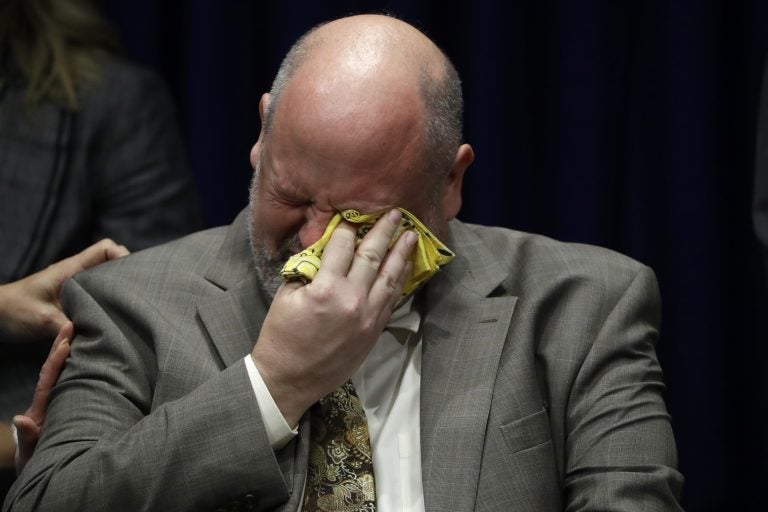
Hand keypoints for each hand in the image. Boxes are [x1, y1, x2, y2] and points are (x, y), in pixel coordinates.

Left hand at [0, 239, 128, 340]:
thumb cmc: (14, 310)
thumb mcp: (42, 319)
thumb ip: (69, 326)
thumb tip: (97, 337)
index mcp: (72, 269)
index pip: (105, 248)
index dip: (123, 256)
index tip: (134, 274)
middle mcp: (77, 275)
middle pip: (112, 263)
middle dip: (129, 275)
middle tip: (141, 294)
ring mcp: (76, 287)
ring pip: (107, 281)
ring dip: (119, 291)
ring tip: (132, 307)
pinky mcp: (74, 301)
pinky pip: (98, 296)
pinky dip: (108, 303)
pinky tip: (114, 318)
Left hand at [13, 321, 72, 473]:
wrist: (46, 476)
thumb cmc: (38, 465)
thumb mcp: (30, 455)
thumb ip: (27, 437)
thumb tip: (20, 418)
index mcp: (41, 409)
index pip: (48, 379)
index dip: (56, 359)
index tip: (66, 340)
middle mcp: (49, 403)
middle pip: (54, 369)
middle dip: (61, 346)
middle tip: (72, 323)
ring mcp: (57, 405)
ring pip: (63, 375)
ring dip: (69, 353)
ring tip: (80, 333)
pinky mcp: (68, 409)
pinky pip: (72, 384)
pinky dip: (78, 369)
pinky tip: (89, 358)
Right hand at [252, 209, 416, 425]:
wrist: (289, 379)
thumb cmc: (281, 336)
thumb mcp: (286, 296)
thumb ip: (308, 270)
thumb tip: (324, 249)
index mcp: (326, 288)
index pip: (342, 246)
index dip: (347, 227)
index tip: (353, 215)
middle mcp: (353, 300)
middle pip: (373, 256)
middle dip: (384, 231)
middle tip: (396, 213)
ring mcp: (368, 317)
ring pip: (389, 277)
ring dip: (401, 254)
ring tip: (411, 235)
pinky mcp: (374, 330)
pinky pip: (391, 300)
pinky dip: (399, 280)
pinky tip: (404, 267)